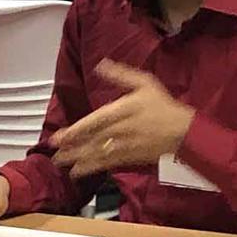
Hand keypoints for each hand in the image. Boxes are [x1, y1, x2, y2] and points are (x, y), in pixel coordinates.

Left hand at [52, 61, 195, 174]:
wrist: (183, 132)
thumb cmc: (162, 106)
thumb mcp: (144, 83)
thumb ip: (120, 74)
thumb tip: (101, 64)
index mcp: (122, 111)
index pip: (94, 122)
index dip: (75, 131)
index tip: (58, 137)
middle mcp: (120, 130)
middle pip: (91, 140)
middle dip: (71, 148)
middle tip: (52, 154)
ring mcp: (124, 146)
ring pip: (96, 154)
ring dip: (77, 159)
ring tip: (60, 163)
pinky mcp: (129, 158)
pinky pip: (106, 164)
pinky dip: (91, 168)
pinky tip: (78, 172)